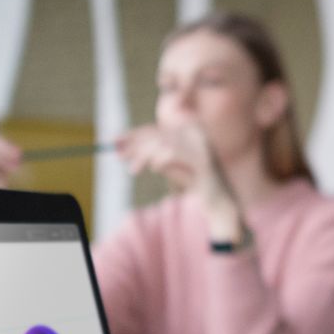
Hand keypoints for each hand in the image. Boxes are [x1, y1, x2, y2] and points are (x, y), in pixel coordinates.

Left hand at [116, 121, 242, 235]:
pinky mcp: (203, 160)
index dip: (133, 135)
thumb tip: (119, 147)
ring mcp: (202, 146)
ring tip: (133, 170)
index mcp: (189, 131)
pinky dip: (160, 160)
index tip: (115, 142)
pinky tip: (154, 168)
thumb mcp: (168, 166)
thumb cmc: (193, 183)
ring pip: (163, 142)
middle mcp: (197, 134)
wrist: (219, 203)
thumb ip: (149, 154)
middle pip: (157, 134)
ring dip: (144, 155)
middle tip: (117, 154)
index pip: (155, 129)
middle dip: (134, 144)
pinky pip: (174, 153)